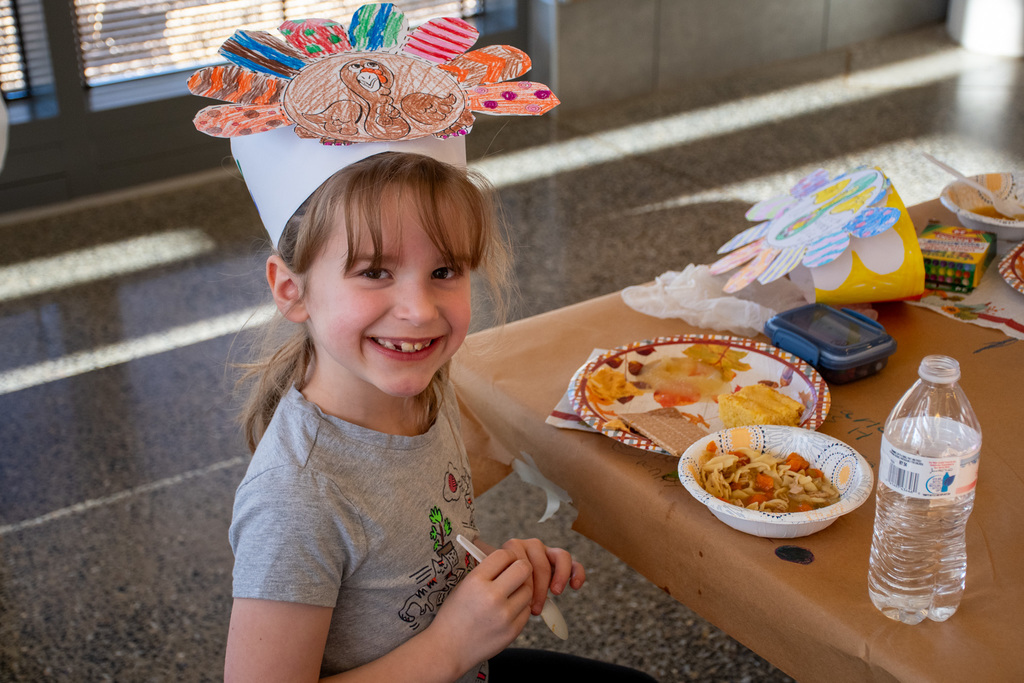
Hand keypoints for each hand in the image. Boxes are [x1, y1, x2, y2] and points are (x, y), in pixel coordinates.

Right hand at [427, 549, 532, 670]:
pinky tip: (507, 610)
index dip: (507, 556)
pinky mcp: (512, 631)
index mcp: (476, 581)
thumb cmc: (454, 615)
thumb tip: (509, 558)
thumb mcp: (463, 585)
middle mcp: (492, 597)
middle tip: (514, 575)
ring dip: (522, 590)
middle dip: (520, 568)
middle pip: (524, 569)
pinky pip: (526, 610)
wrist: (448, 649)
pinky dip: (520, 608)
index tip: (506, 562)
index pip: (505, 555)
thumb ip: (486, 572)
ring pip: (529, 590)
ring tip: (508, 595)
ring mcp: (504, 615)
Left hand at [500, 538, 585, 615]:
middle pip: (541, 563)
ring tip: (555, 593)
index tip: (521, 602)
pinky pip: (573, 563)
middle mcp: (530, 546)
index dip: (524, 584)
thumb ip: (500, 582)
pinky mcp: (559, 560)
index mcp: (512, 548)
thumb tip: (501, 592)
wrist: (502, 582)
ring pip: (560, 557)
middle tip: (535, 608)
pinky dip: (577, 573)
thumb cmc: (498, 586)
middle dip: (540, 588)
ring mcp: (546, 551)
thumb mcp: (496, 583)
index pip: (523, 562)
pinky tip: (575, 585)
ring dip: (560, 577)